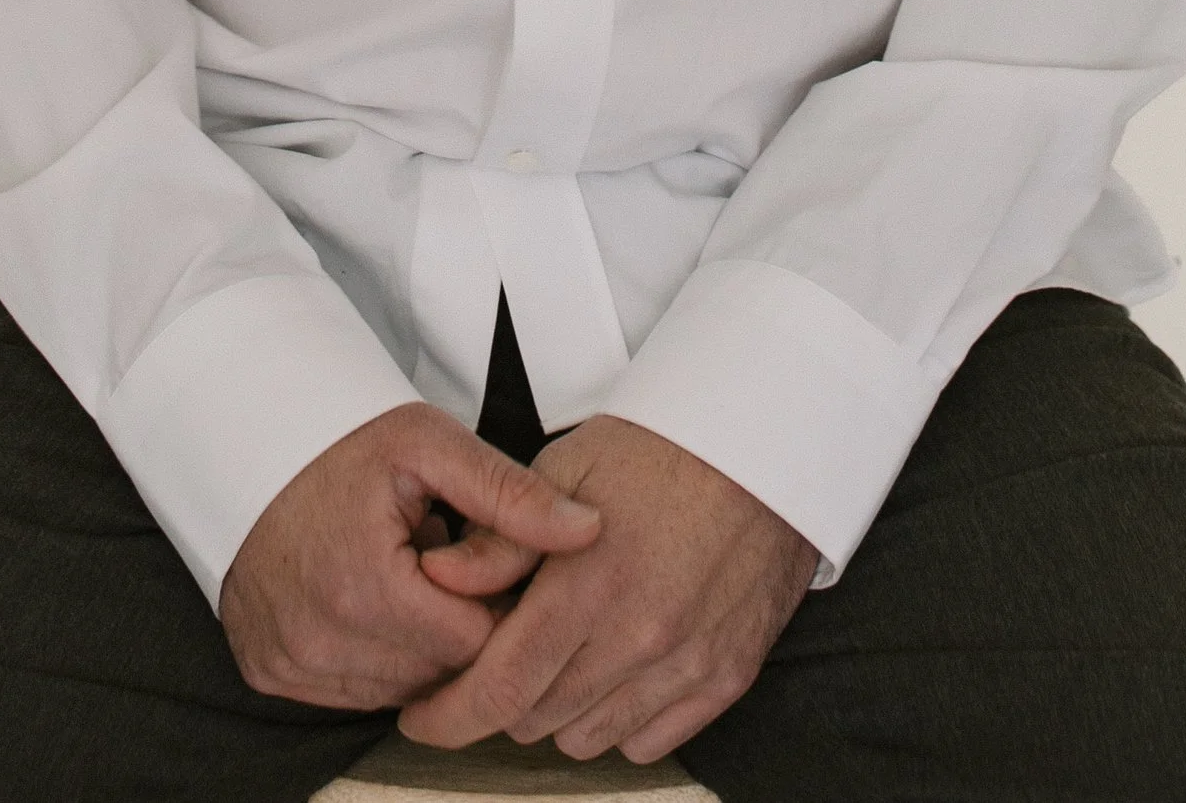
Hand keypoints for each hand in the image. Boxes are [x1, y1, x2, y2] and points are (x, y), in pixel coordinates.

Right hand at [220, 402, 600, 712]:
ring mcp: (290, 663)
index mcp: (366, 590)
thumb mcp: (432, 447)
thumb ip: (513, 495)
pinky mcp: (269, 671)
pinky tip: (365, 599)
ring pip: (396, 690)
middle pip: (436, 673)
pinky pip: (350, 691)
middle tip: (438, 561)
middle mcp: (321, 642)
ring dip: (413, 646)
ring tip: (400, 575)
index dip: (489, 602)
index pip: (473, 642)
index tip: (478, 560)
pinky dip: (371, 656)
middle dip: (451, 624)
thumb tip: (591, 532)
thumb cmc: (343, 442)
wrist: (248, 444)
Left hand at [397, 416, 816, 767]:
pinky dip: (618, 719)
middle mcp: (638, 638)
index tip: (422, 715)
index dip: (447, 716)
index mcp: (588, 584)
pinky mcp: (726, 676)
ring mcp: (686, 664)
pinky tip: (613, 670)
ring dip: (559, 710)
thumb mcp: (563, 468)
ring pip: (588, 737)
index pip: (498, 690)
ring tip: (561, 654)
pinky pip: (649, 741)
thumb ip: (498, 540)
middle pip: (536, 720)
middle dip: (502, 699)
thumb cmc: (661, 448)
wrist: (763, 445)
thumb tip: (437, 579)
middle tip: (499, 657)